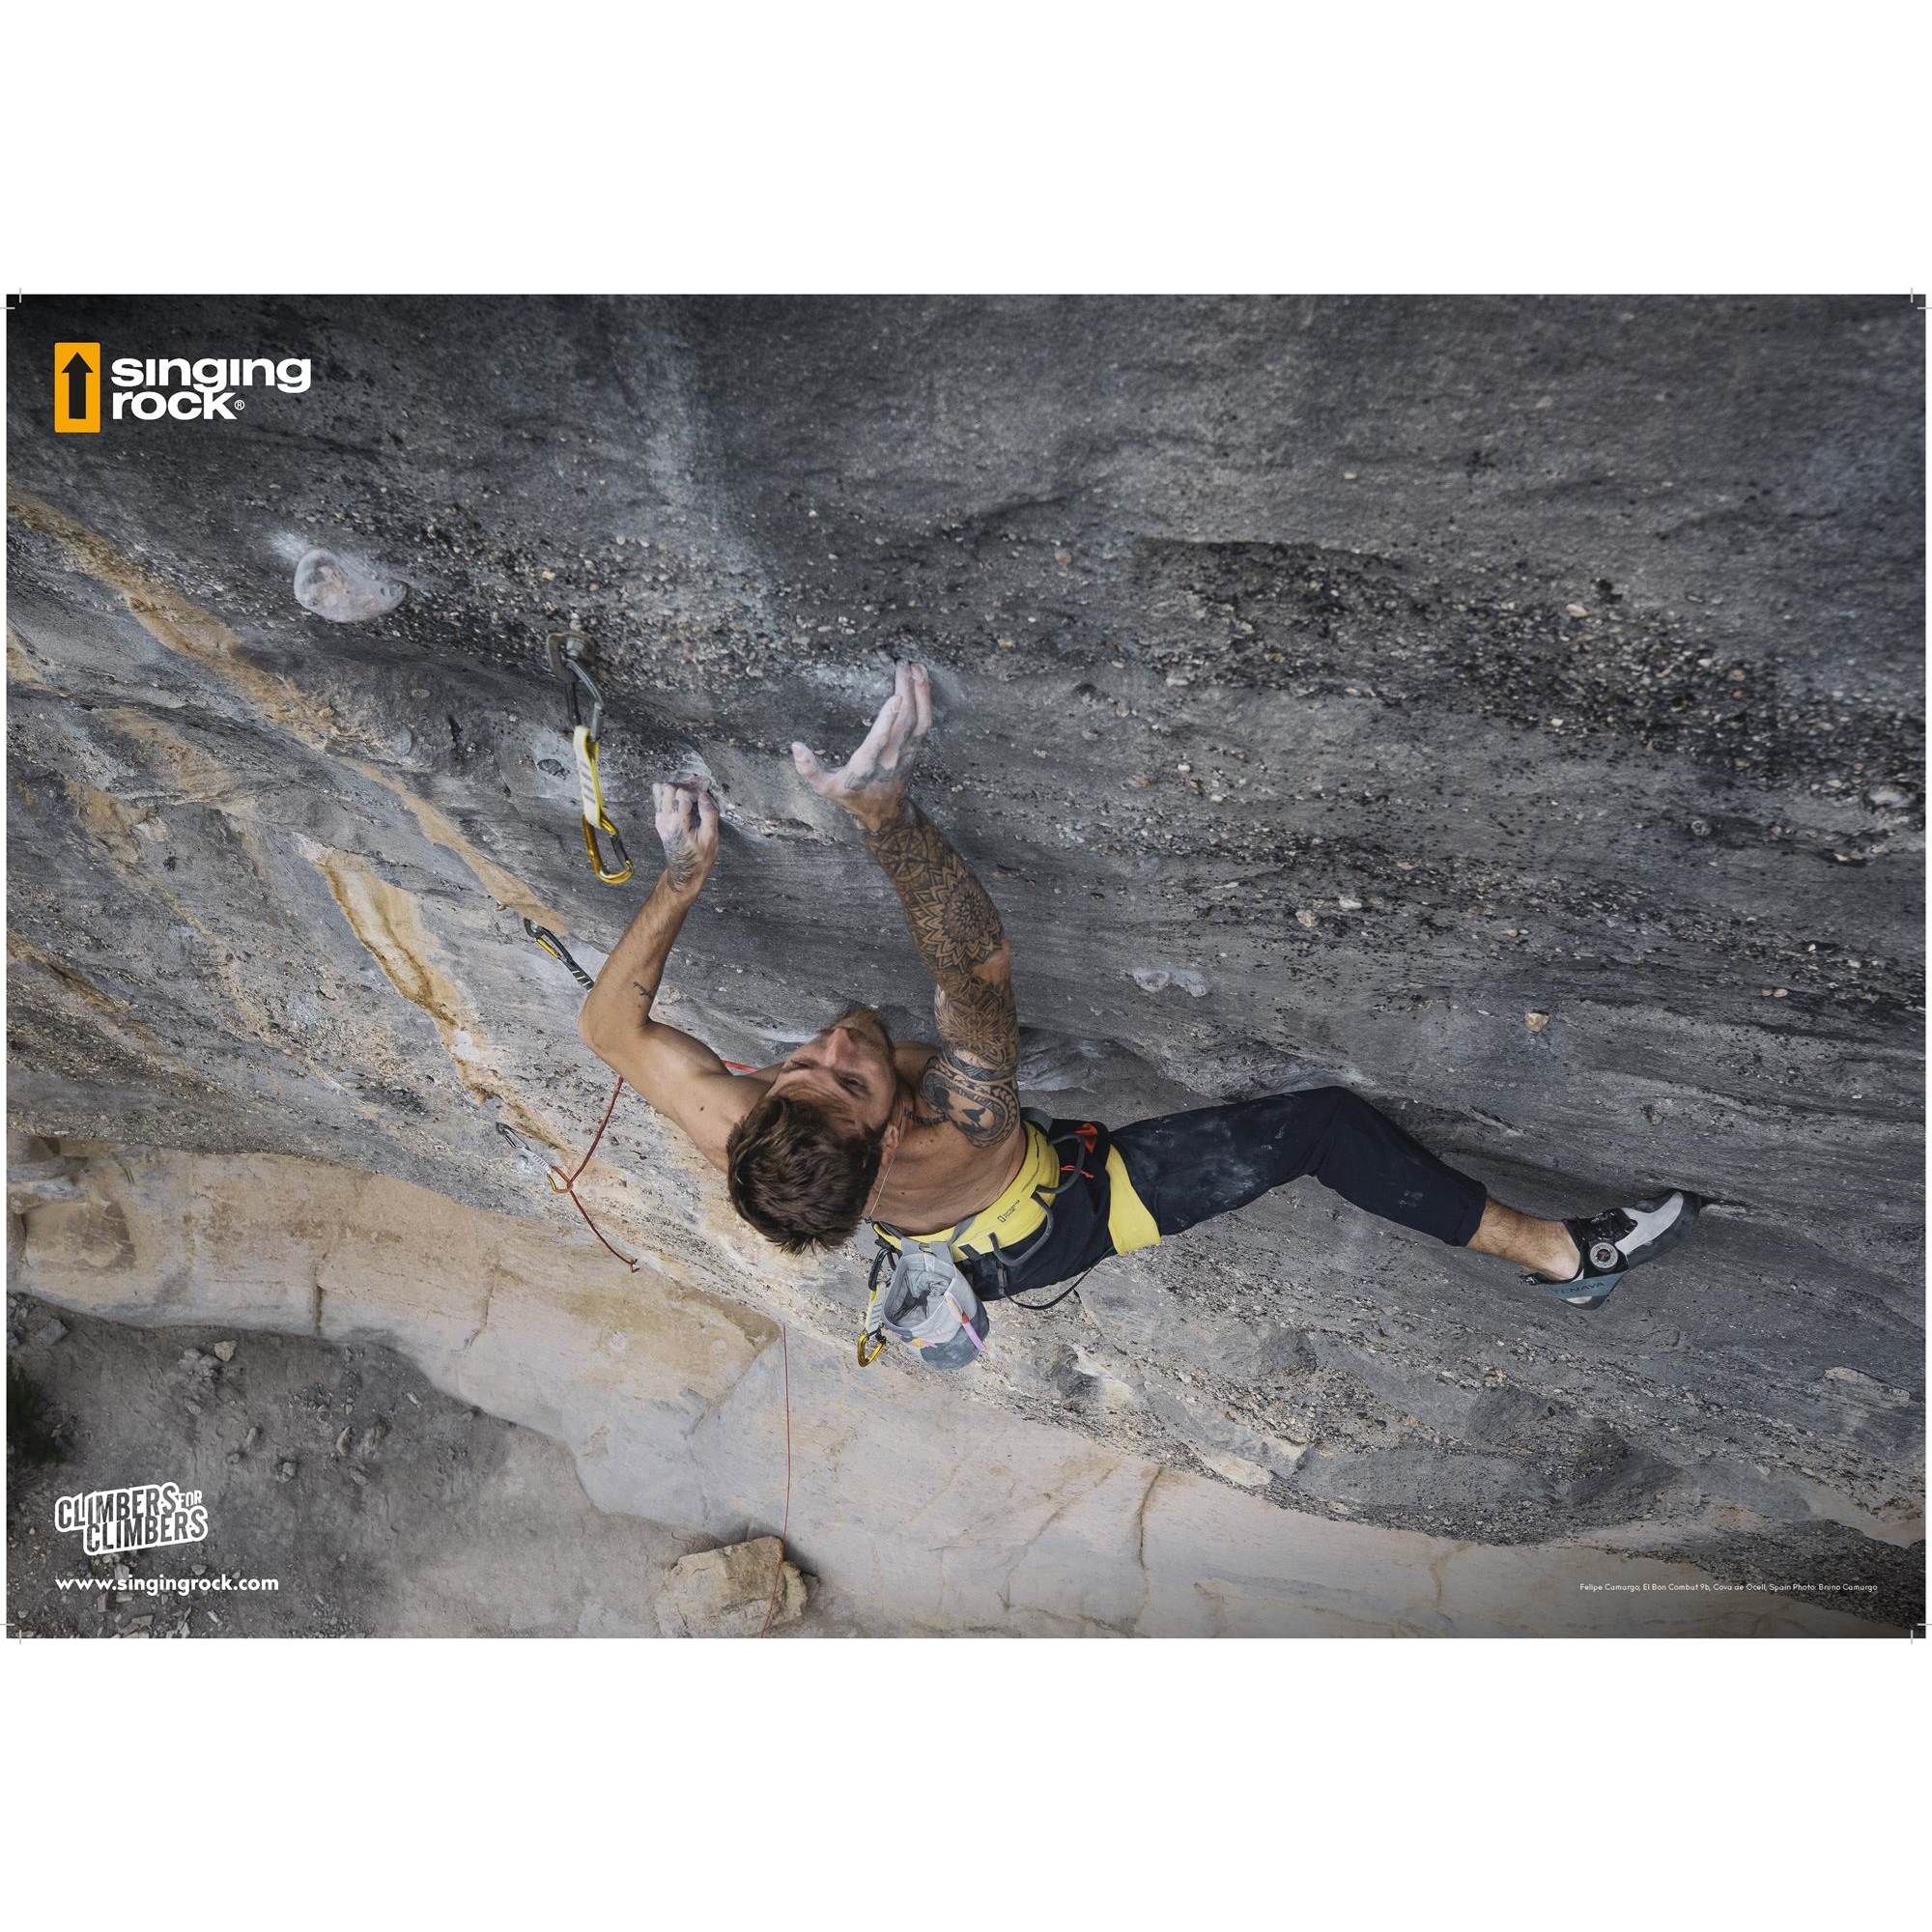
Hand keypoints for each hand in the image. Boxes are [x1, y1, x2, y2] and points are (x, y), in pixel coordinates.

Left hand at [653, 776, 717, 896]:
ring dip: (677, 785)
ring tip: (692, 788)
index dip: (696, 786)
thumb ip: (709, 815)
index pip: (681, 793)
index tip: (707, 785)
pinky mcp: (659, 820)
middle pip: (669, 788)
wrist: (685, 873)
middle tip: (700, 785)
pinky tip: (684, 795)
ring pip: (660, 790)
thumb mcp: (711, 839)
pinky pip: (659, 798)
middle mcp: (664, 821)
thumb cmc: (699, 859)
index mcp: (677, 825)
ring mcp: (659, 820)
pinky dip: (671, 792)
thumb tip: (704, 795)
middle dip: (686, 783)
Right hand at [791, 661, 932, 827]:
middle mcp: (890, 759)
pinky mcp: (914, 747)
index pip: (880, 742)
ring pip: (919, 720)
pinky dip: (925, 699)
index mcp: (866, 768)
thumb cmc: (851, 795)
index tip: (895, 698)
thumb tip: (795, 747)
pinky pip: (924, 722)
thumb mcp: (825, 788)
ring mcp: (906, 753)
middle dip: (906, 691)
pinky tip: (921, 679)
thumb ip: (809, 769)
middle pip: (905, 723)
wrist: (883, 810)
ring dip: (920, 692)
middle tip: (902, 664)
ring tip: (916, 667)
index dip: (888, 721)